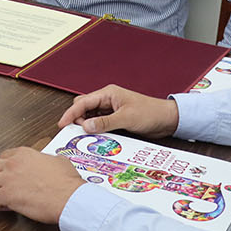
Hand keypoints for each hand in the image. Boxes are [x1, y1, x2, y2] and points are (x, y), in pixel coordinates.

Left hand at [0, 147, 83, 223]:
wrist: (69, 197)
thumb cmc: (67, 182)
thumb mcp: (59, 161)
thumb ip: (48, 159)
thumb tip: (50, 161)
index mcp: (24, 154)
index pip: (4, 155)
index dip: (5, 165)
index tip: (9, 172)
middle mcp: (13, 164)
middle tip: (0, 182)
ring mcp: (8, 179)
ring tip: (0, 194)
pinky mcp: (7, 196)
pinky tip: (4, 205)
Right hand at [57, 84, 178, 137]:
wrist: (168, 119)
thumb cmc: (151, 113)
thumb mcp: (126, 118)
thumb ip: (104, 122)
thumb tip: (86, 126)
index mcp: (108, 94)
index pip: (83, 102)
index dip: (71, 113)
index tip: (62, 124)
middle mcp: (108, 100)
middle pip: (84, 107)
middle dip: (77, 119)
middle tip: (75, 132)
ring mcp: (111, 109)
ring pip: (91, 116)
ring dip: (87, 125)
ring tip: (85, 136)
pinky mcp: (116, 118)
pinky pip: (100, 123)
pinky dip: (95, 129)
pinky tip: (96, 137)